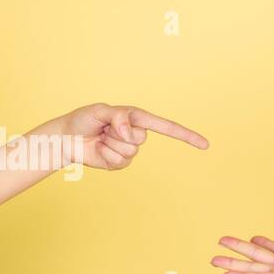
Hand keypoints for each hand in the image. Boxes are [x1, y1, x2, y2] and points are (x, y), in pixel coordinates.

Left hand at [35, 103, 208, 170]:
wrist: (68, 138)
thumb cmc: (84, 119)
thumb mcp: (101, 110)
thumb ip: (119, 117)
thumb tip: (130, 133)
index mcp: (137, 119)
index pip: (166, 127)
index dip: (186, 136)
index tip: (204, 145)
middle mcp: (136, 134)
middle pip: (141, 140)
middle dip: (120, 134)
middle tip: (104, 129)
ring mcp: (128, 150)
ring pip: (129, 152)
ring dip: (111, 145)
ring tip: (100, 139)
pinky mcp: (119, 163)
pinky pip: (120, 163)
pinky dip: (106, 157)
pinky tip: (99, 150)